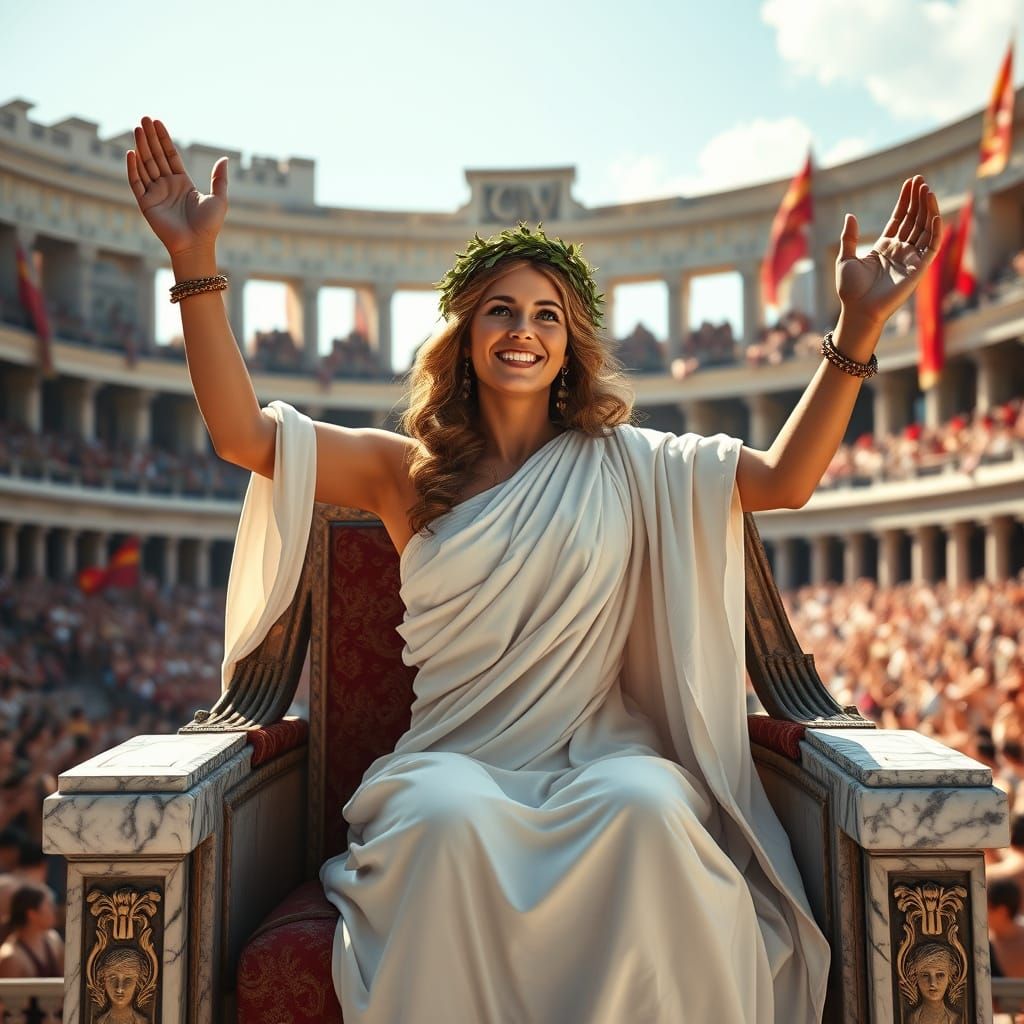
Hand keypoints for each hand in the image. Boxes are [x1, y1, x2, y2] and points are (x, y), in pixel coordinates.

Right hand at [125, 116, 227, 256]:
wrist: (196, 245)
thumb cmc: (209, 225)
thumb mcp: (219, 198)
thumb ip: (219, 178)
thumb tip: (225, 158)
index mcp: (183, 183)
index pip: (170, 156)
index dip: (163, 139)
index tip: (157, 123)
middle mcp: (167, 186)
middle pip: (156, 156)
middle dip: (150, 138)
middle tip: (143, 119)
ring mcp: (156, 194)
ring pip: (146, 165)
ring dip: (141, 147)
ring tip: (137, 129)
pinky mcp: (146, 204)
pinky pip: (137, 183)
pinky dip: (133, 168)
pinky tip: (132, 153)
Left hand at [835, 175, 941, 328]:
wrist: (858, 311)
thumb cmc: (850, 290)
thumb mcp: (845, 259)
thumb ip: (849, 237)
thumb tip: (850, 215)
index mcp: (884, 247)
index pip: (900, 219)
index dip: (906, 201)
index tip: (911, 183)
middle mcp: (900, 251)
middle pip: (914, 220)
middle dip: (918, 200)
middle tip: (921, 180)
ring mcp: (911, 258)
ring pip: (925, 229)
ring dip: (928, 209)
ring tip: (927, 189)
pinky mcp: (919, 268)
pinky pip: (931, 246)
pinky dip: (935, 229)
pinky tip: (934, 213)